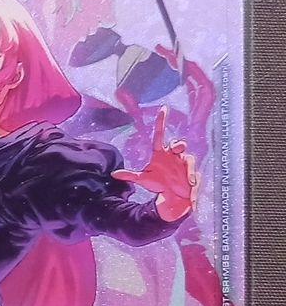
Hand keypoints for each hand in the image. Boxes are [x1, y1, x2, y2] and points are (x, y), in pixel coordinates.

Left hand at [111, 105, 198, 221]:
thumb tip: (114, 173)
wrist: (172, 197)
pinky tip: (191, 183)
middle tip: (176, 148)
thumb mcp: (144, 179)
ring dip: (187, 164)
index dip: (162, 121)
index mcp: (160, 153)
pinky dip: (191, 175)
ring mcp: (183, 161)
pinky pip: (192, 170)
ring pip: (187, 156)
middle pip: (177, 144)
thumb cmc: (159, 184)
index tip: (164, 108)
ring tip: (186, 174)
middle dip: (179, 144)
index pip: (160, 134)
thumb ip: (130, 176)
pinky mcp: (191, 169)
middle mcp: (172, 154)